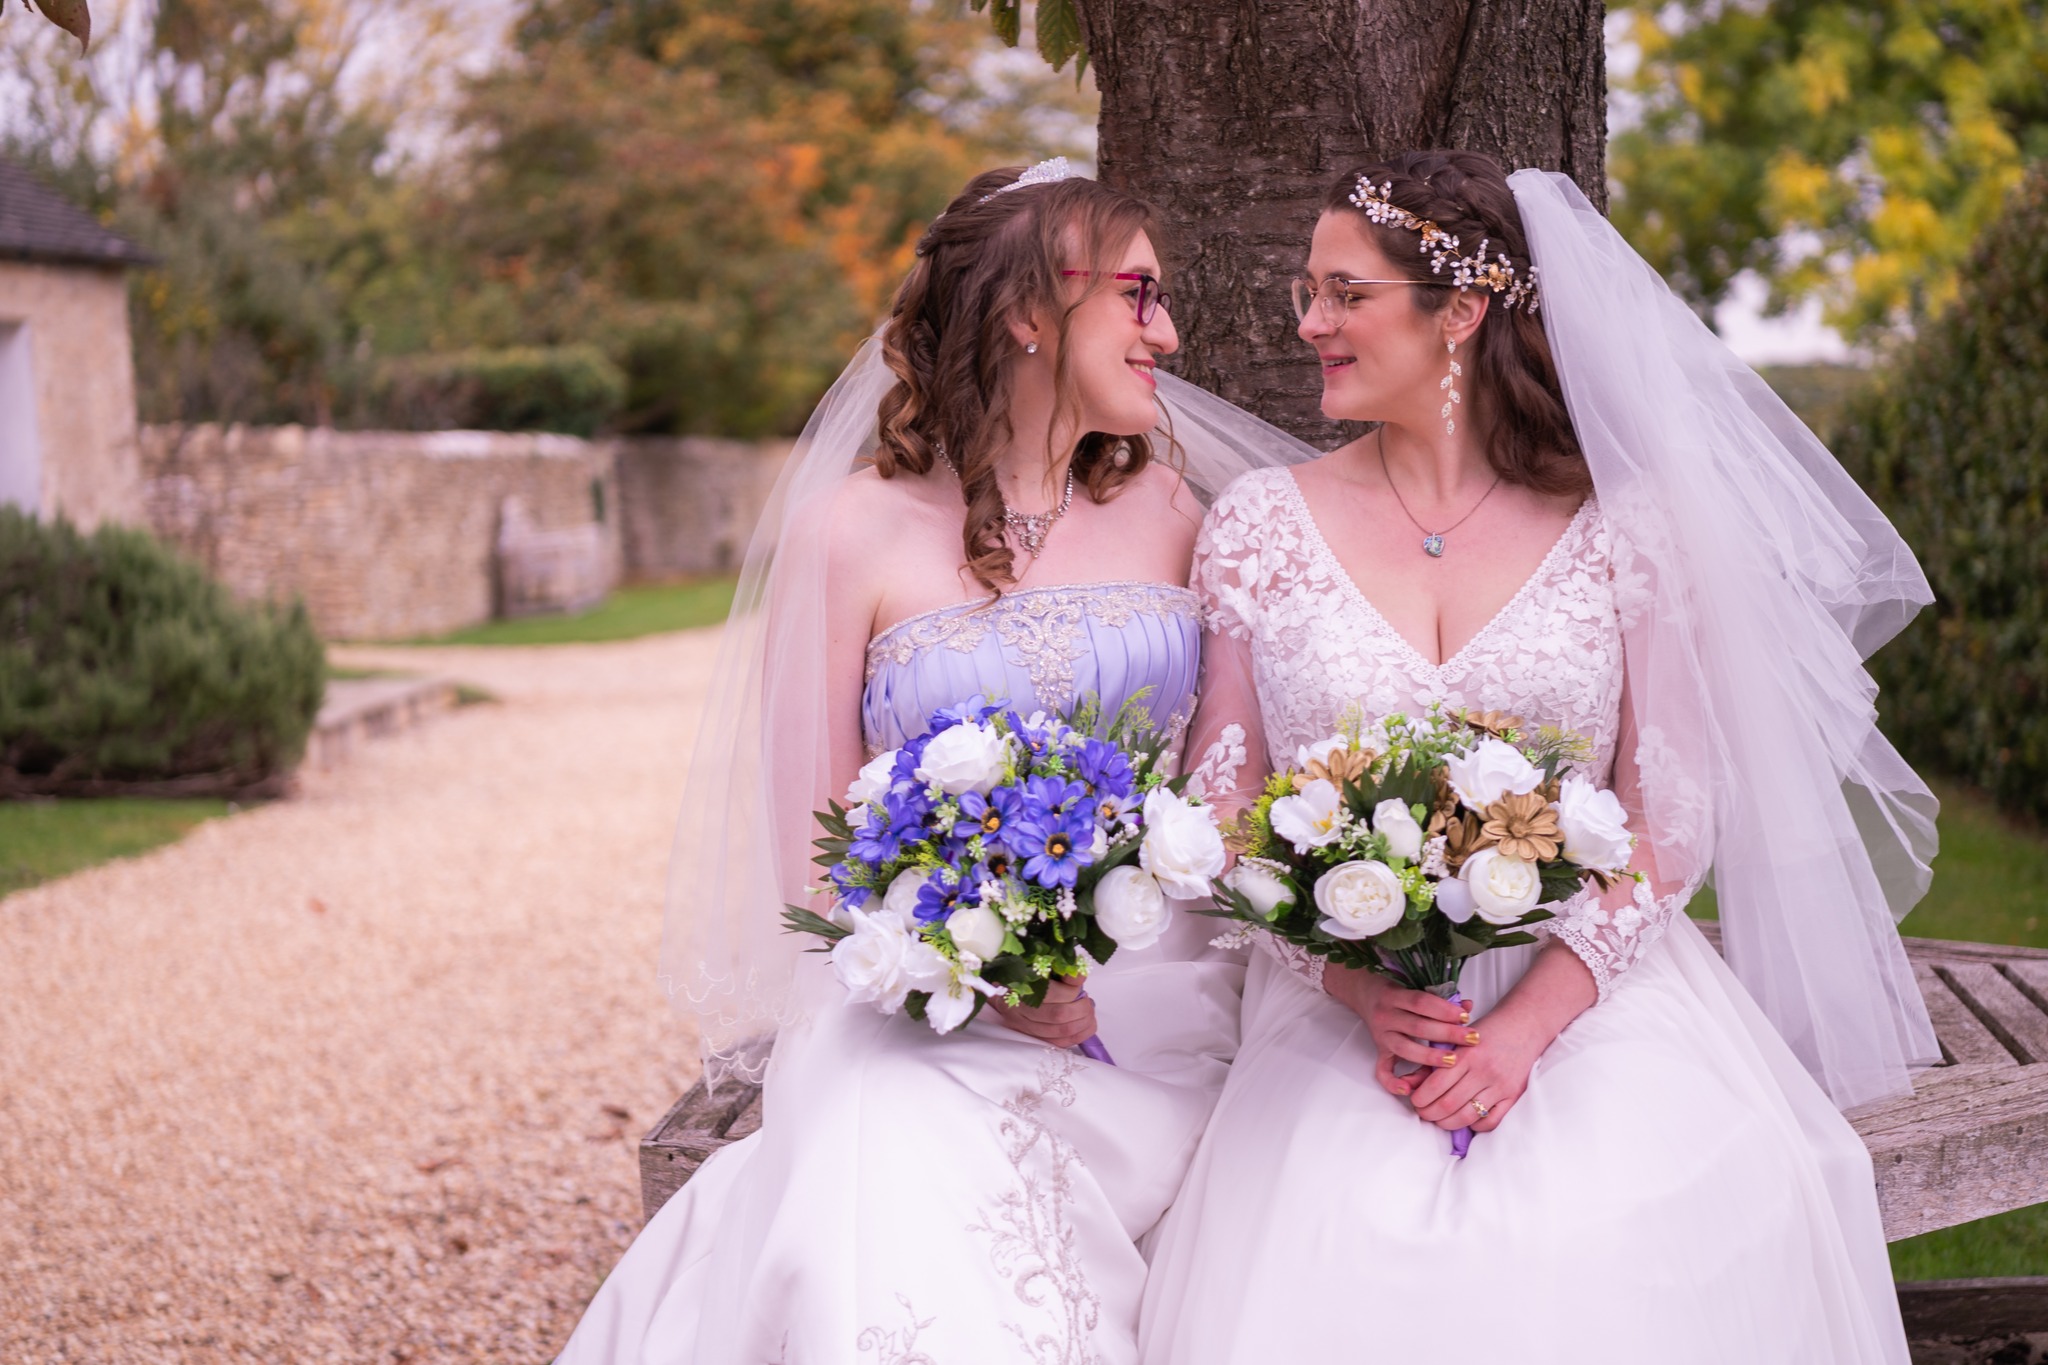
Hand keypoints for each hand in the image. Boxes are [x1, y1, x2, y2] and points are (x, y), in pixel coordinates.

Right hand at [991, 976, 1097, 1049]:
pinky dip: (1078, 1036)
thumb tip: (1080, 975)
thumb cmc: (1025, 978)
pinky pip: (1058, 1043)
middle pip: (1059, 1015)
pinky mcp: (1031, 1038)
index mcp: (1020, 986)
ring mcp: (1024, 1026)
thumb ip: (1061, 972)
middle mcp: (1020, 1009)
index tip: (1080, 984)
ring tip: (1088, 1014)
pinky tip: (1085, 1026)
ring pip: (1061, 1031)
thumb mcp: (1041, 968)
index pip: (1053, 992)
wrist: (1001, 994)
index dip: (1073, 990)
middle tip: (1087, 1002)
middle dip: (1082, 1009)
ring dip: (1083, 1023)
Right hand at [1324, 964, 1477, 1099]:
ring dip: (1430, 1056)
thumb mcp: (1414, 987)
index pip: (1421, 1003)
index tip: (1465, 1017)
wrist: (1365, 994)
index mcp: (1393, 996)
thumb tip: (1467, 1006)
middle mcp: (1385, 1016)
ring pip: (1405, 1049)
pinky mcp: (1379, 1051)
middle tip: (1471, 1039)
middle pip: (1417, 1027)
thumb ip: (1440, 997)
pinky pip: (1382, 1070)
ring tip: (1453, 1060)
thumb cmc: (1397, 991)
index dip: (1444, 1010)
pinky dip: (1393, 1082)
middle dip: (1447, 1034)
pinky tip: (1409, 1089)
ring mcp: (1381, 1036)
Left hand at [1405, 1007, 1546, 1133]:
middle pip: (1449, 1104)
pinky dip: (1474, 1125)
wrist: (1524, 1026)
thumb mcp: (1457, 1038)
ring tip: (1439, 1119)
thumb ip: (1433, 1060)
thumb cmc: (1485, 1031)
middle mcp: (1484, 1071)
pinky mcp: (1514, 1096)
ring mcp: (1501, 1085)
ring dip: (1447, 1123)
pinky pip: (1491, 1121)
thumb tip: (1407, 1084)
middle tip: (1423, 1112)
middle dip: (1429, 1113)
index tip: (1414, 1100)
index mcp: (1467, 1054)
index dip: (1420, 1098)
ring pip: (1467, 1116)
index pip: (1436, 1084)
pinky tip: (1465, 1119)